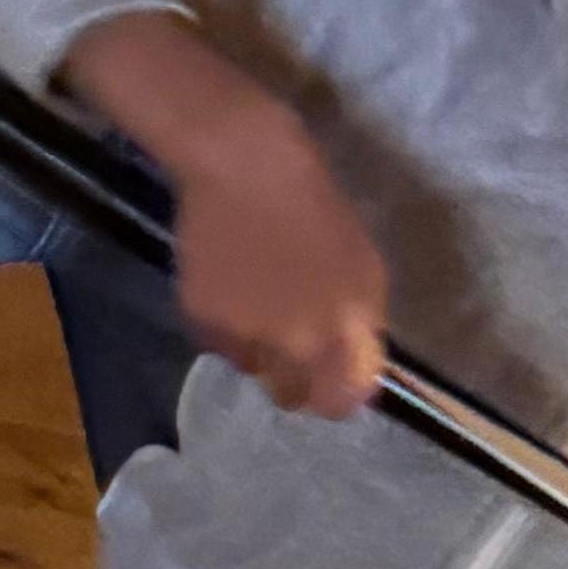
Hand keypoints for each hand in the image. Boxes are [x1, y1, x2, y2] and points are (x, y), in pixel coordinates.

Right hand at [171, 103, 391, 417]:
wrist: (244, 165)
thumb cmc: (318, 208)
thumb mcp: (365, 268)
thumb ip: (364, 326)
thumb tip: (358, 368)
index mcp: (342, 335)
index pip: (340, 403)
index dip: (335, 393)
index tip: (330, 376)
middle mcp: (294, 348)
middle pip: (291, 396)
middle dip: (294, 377)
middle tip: (288, 341)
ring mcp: (244, 337)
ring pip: (251, 369)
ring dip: (257, 348)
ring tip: (257, 301)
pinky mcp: (202, 320)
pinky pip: (217, 343)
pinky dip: (224, 325)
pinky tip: (230, 285)